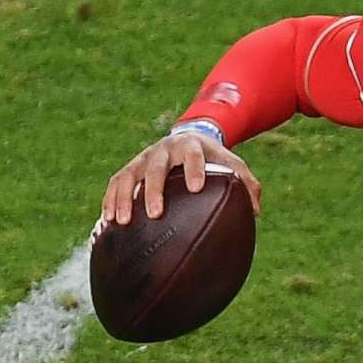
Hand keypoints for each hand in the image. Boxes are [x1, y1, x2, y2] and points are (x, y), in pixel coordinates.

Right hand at [101, 128, 260, 226]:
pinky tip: (106, 224)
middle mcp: (163, 150)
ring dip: (123, 198)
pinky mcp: (130, 169)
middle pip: (156, 168)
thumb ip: (247, 184)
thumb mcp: (232, 164)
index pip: (192, 155)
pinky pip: (115, 184)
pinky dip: (109, 201)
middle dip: (154, 190)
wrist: (187, 138)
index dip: (194, 169)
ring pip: (129, 176)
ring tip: (122, 223)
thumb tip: (256, 210)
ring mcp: (143, 159)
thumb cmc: (213, 158)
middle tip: (155, 214)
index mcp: (191, 146)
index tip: (197, 188)